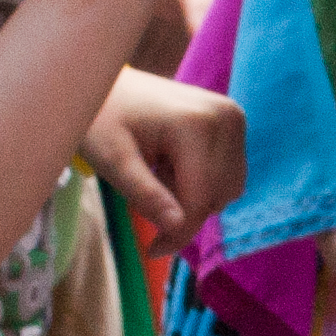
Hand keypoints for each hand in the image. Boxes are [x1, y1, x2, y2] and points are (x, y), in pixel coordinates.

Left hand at [84, 65, 248, 248]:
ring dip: (193, 196)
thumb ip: (145, 194)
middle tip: (144, 191)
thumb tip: (177, 227)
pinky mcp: (234, 122)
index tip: (152, 251)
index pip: (199, 198)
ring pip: (227, 190)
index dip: (177, 233)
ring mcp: (233, 117)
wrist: (110, 85)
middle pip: (216, 197)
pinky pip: (229, 174)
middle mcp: (225, 117)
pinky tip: (173, 164)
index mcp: (196, 123)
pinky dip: (202, 182)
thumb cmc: (102, 120)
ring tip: (159, 172)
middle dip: (182, 209)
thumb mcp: (112, 161)